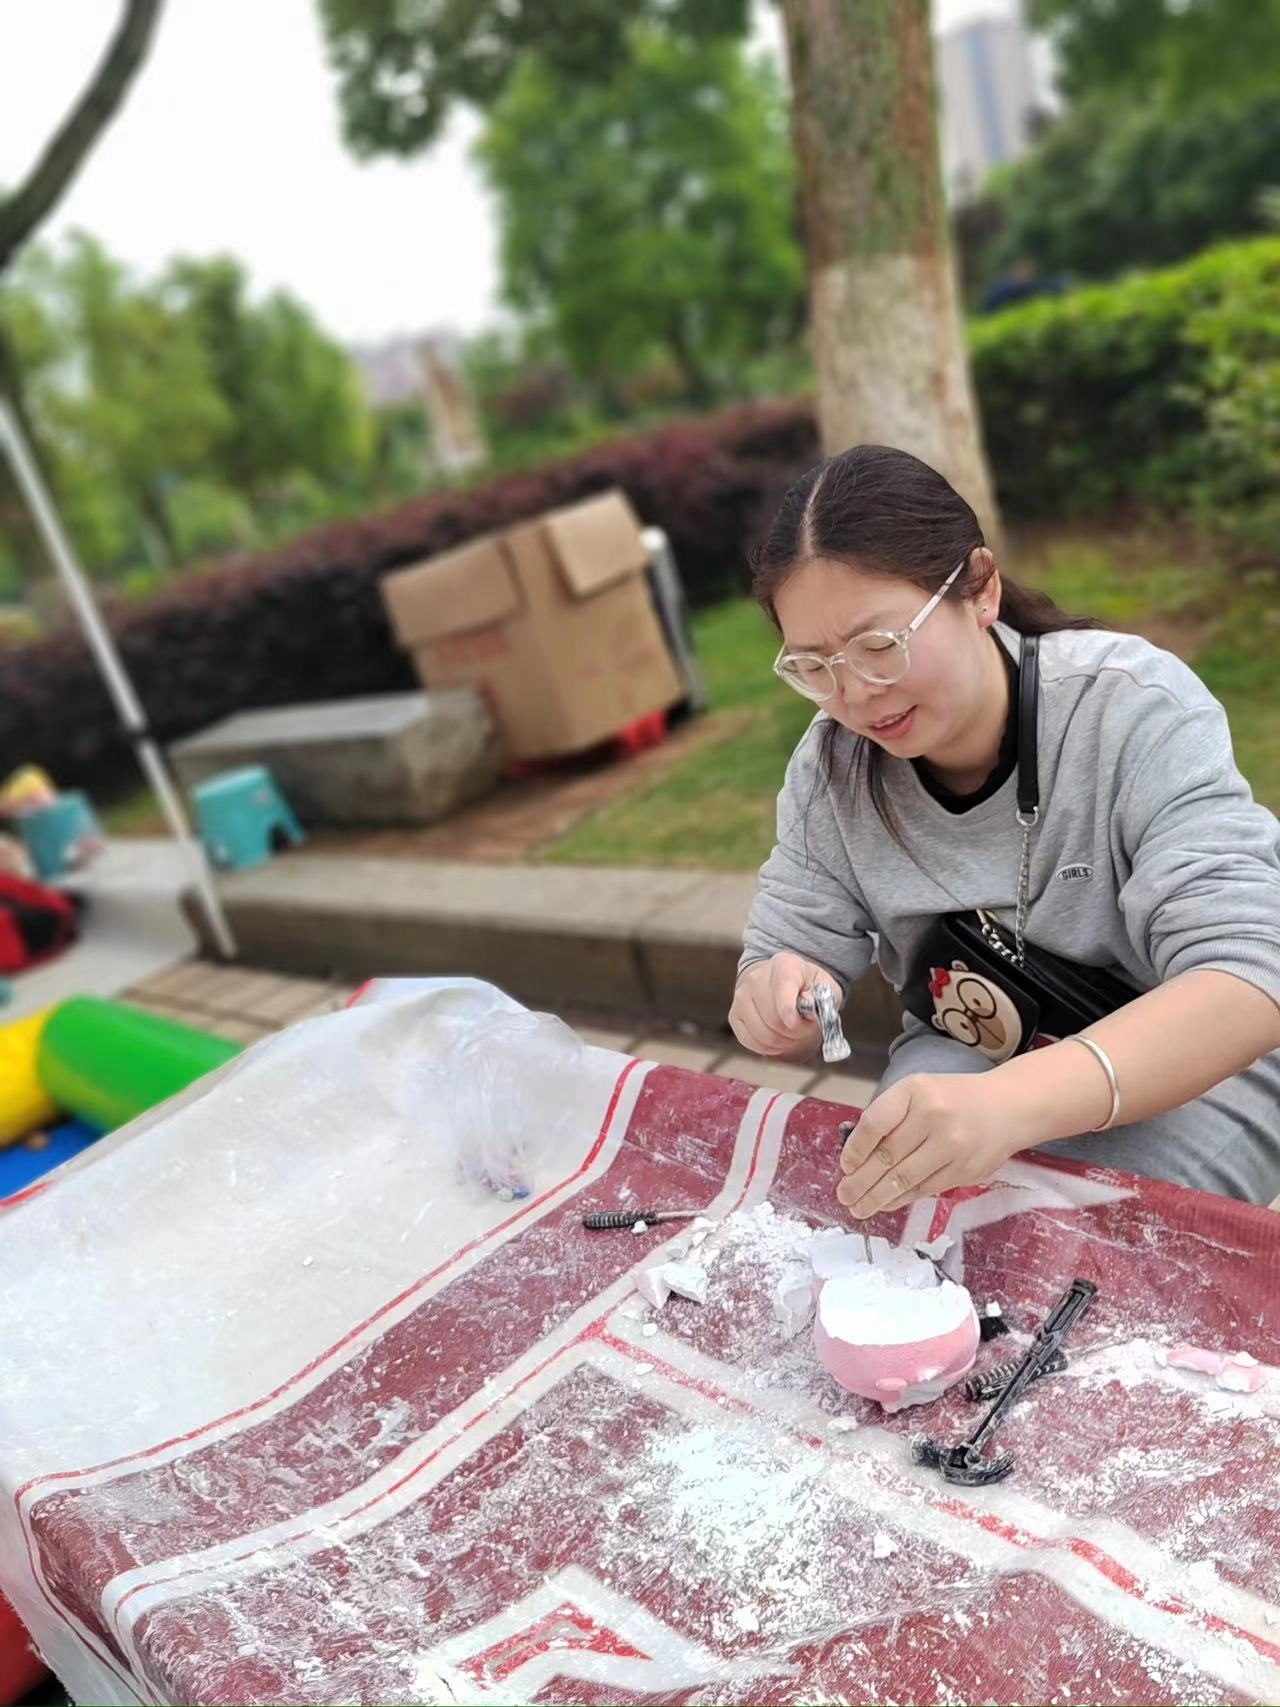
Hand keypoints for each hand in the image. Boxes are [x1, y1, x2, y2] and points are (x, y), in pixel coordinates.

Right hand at [730, 953, 839, 1059]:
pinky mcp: (734, 1014)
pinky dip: (765, 1047)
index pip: (783, 997)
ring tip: (791, 1035)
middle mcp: (757, 977)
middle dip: (793, 1033)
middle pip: (773, 1019)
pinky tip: (776, 1040)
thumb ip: (822, 996)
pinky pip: (748, 1040)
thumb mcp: (825, 986)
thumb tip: (809, 1006)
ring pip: (761, 1033)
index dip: (794, 1020)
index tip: (805, 1026)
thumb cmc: (807, 986)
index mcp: (784, 965)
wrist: (781, 981)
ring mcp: (742, 995)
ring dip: (781, 1043)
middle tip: (803, 1031)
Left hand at [836, 1073, 1023, 1217]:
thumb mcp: (918, 1092)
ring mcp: (952, 1145)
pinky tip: (887, 1204)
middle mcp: (934, 1116)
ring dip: (877, 1197)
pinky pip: (925, 1189)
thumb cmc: (953, 1099)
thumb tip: (856, 1156)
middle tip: (843, 1196)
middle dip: (860, 1181)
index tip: (845, 1166)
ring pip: (905, 1178)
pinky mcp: (964, 1170)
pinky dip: (902, 1199)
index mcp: (916, 1091)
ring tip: (859, 1207)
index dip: (855, 1148)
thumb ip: (890, 1116)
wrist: (1009, 1108)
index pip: (875, 1122)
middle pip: (887, 1156)